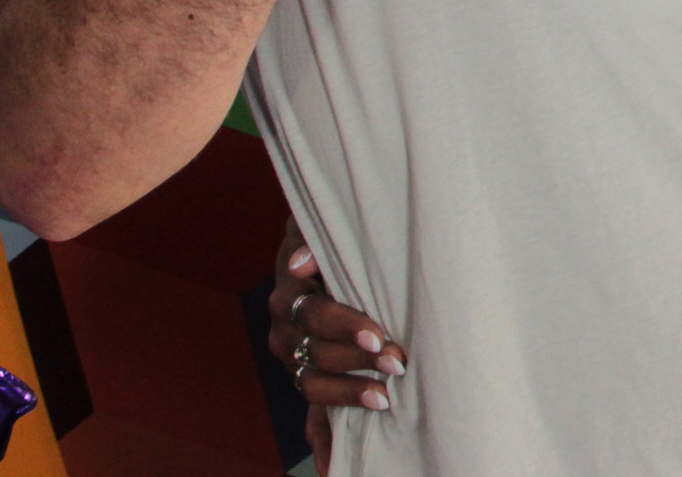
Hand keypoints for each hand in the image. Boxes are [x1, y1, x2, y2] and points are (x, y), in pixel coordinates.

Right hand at [268, 220, 404, 467]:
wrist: (332, 250)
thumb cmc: (342, 234)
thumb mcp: (327, 228)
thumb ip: (313, 239)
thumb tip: (301, 263)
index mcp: (289, 292)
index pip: (313, 316)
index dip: (346, 327)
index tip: (379, 336)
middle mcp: (284, 328)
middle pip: (315, 354)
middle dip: (359, 361)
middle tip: (398, 363)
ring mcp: (293, 357)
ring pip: (312, 385)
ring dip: (349, 395)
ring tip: (385, 399)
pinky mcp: (307, 378)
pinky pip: (310, 417)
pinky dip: (323, 444)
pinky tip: (333, 467)